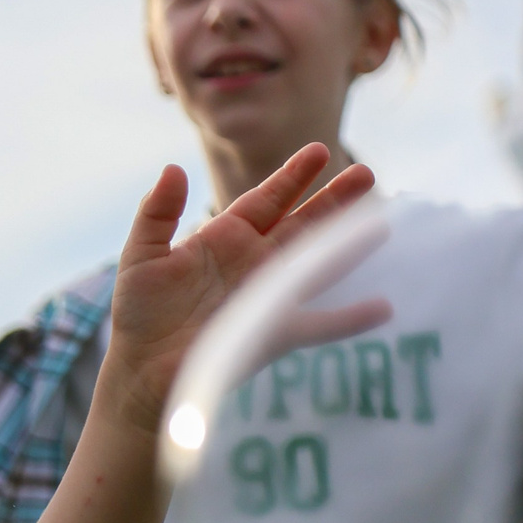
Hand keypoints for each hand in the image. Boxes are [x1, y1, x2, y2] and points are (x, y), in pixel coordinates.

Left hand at [100, 145, 379, 433]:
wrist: (141, 371)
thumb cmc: (140, 314)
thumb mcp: (141, 257)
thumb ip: (155, 214)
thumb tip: (172, 169)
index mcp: (226, 239)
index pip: (266, 200)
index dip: (291, 177)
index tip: (317, 152)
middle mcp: (254, 264)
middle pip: (302, 225)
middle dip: (333, 201)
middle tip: (367, 174)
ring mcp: (267, 298)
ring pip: (316, 265)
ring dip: (346, 247)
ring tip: (380, 225)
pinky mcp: (271, 335)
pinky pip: (317, 326)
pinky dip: (347, 320)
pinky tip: (381, 309)